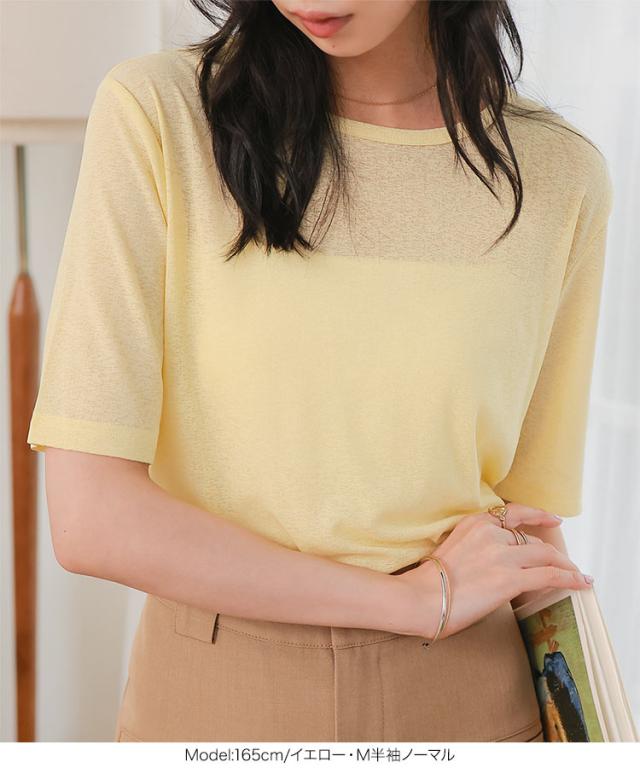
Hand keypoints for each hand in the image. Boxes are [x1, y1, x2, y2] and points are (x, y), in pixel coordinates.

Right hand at [394, 502, 591, 641]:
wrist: (419, 597)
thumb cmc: (429, 582)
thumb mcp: (453, 548)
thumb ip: (477, 546)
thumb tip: (495, 562)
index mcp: (475, 523)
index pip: (514, 513)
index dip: (538, 515)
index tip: (552, 518)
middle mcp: (491, 533)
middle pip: (532, 539)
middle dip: (552, 552)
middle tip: (564, 563)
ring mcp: (501, 555)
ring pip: (546, 555)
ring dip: (565, 566)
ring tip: (576, 575)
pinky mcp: (510, 579)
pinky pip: (550, 575)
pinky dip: (570, 579)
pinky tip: (581, 583)